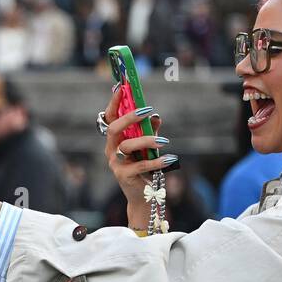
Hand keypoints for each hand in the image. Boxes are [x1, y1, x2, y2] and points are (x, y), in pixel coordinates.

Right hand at [103, 85, 174, 231]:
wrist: (143, 195)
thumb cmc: (145, 167)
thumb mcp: (149, 146)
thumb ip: (151, 131)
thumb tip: (156, 117)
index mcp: (115, 140)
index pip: (110, 118)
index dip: (114, 102)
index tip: (121, 87)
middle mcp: (111, 150)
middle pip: (114, 128)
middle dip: (130, 117)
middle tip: (149, 111)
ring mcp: (115, 163)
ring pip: (127, 147)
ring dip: (147, 141)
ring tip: (165, 141)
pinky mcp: (123, 176)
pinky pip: (140, 165)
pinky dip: (157, 161)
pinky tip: (170, 159)